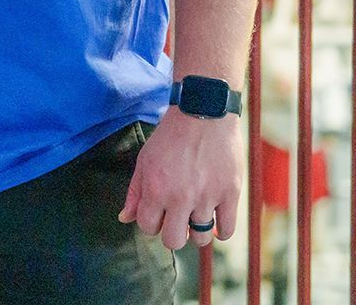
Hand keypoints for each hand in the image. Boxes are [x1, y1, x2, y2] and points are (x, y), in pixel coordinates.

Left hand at [117, 111, 242, 249]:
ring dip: (197, 231)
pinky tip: (215, 218)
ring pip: (201, 239)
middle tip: (177, 219)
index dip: (151, 222)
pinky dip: (221, 230)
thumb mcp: (145, 160)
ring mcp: (207, 197)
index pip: (148, 227)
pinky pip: (227, 230)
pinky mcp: (230, 193)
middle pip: (174, 241)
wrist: (203, 113)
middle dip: (173, 233)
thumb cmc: (170, 136)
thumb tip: (124, 218)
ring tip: (196, 215)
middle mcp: (181, 198)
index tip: (158, 213)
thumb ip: (135, 192)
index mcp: (156, 189)